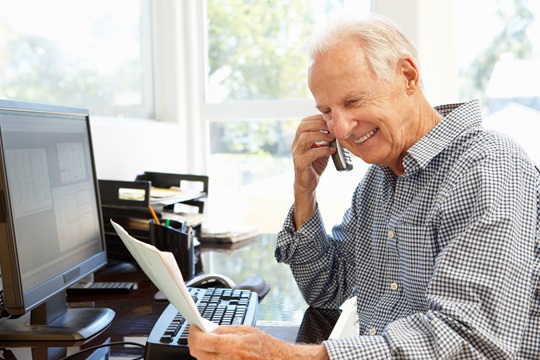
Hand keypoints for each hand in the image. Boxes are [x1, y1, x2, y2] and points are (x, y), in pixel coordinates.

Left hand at [188, 325, 328, 358]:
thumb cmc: (267, 347)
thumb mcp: (246, 330)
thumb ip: (225, 331)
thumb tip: (208, 329)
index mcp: (233, 346)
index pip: (203, 341)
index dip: (193, 333)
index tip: (193, 327)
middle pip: (198, 353)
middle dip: (194, 341)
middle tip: (197, 333)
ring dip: (201, 350)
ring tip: (206, 342)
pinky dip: (209, 358)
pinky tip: (214, 352)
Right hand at [291, 115, 335, 226]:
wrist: (308, 184)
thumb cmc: (315, 164)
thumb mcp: (321, 148)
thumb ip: (326, 138)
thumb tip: (337, 128)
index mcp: (299, 139)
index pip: (304, 122)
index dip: (317, 118)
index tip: (329, 120)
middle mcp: (296, 145)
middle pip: (303, 126)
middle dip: (319, 124)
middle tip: (332, 128)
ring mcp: (297, 154)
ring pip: (305, 137)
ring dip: (321, 135)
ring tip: (332, 138)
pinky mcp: (301, 164)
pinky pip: (311, 153)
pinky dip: (323, 150)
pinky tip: (331, 150)